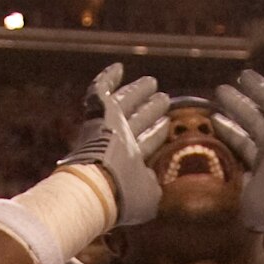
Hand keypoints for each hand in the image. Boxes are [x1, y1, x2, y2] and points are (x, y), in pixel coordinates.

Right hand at [57, 65, 172, 229]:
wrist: (98, 186)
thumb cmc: (123, 196)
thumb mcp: (149, 196)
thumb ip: (157, 184)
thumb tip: (158, 178)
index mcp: (130, 162)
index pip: (145, 143)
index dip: (156, 133)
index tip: (166, 124)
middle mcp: (117, 143)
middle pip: (136, 121)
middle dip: (150, 110)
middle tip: (163, 98)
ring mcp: (106, 127)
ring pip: (124, 104)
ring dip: (137, 92)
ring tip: (152, 83)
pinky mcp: (97, 113)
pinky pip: (100, 91)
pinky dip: (107, 79)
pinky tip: (118, 68)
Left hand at [214, 64, 263, 233]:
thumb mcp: (249, 203)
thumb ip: (241, 192)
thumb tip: (238, 186)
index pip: (244, 143)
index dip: (229, 131)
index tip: (215, 119)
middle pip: (253, 119)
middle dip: (238, 105)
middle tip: (222, 90)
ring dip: (257, 88)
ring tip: (243, 75)